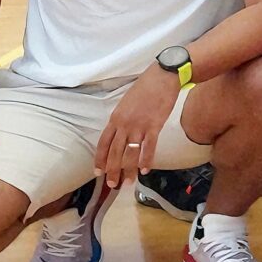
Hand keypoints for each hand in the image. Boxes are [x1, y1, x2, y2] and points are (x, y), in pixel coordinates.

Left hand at [93, 69, 179, 190]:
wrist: (162, 77)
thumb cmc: (146, 87)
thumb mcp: (127, 102)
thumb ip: (122, 119)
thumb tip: (120, 133)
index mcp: (115, 118)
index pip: (103, 143)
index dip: (100, 159)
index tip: (98, 172)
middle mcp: (124, 124)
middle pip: (115, 152)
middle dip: (112, 170)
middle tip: (112, 184)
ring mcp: (139, 126)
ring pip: (130, 153)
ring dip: (129, 170)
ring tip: (129, 182)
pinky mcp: (154, 126)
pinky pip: (149, 147)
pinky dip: (146, 160)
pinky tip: (145, 170)